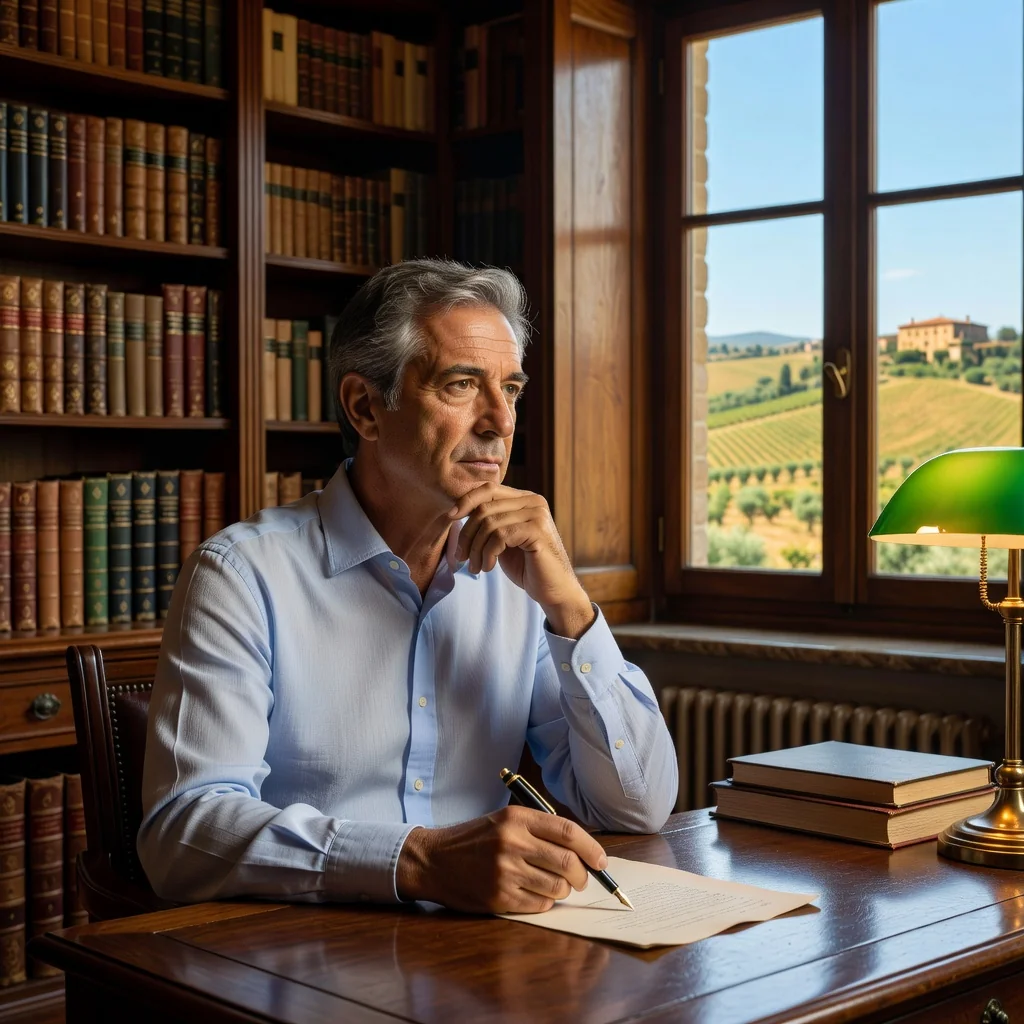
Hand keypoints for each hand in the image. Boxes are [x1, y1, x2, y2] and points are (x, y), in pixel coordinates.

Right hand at [395, 805, 608, 913]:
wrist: (433, 859)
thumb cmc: (474, 839)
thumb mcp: (505, 821)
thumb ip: (540, 830)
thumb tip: (583, 851)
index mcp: (517, 818)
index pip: (568, 832)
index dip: (591, 848)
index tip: (601, 861)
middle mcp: (512, 843)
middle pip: (567, 862)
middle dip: (582, 875)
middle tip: (581, 879)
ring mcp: (505, 872)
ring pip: (557, 887)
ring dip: (563, 890)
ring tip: (553, 885)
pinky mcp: (499, 897)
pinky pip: (539, 905)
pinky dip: (545, 902)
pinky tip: (533, 894)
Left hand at [449, 483, 594, 637]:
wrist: (554, 591)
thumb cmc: (527, 567)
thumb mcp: (502, 539)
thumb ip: (488, 522)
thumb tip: (456, 512)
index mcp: (524, 499)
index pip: (488, 489)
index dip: (465, 501)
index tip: (449, 518)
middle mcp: (533, 501)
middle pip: (484, 507)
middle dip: (467, 535)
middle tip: (462, 558)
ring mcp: (537, 514)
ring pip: (489, 523)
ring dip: (476, 549)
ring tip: (476, 567)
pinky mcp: (537, 530)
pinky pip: (500, 536)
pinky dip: (488, 553)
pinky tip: (488, 567)